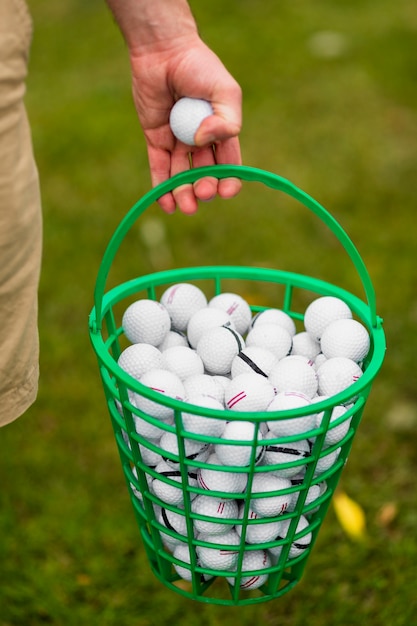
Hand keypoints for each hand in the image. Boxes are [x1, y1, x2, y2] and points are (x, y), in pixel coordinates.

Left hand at [129, 34, 241, 213]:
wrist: (164, 51)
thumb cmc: (199, 67)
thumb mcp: (224, 91)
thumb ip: (226, 119)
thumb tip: (204, 142)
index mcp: (221, 131)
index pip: (228, 164)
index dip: (229, 181)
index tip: (226, 190)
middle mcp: (200, 140)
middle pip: (204, 174)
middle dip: (205, 188)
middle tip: (202, 192)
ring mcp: (177, 140)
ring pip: (181, 176)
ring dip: (184, 194)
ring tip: (185, 207)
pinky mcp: (155, 139)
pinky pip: (159, 167)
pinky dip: (162, 188)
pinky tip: (166, 204)